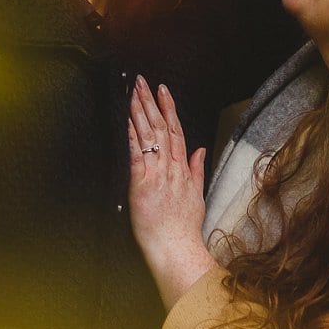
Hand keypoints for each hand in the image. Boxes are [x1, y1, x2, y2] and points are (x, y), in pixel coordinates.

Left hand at [127, 77, 215, 305]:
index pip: (176, 130)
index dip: (169, 108)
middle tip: (142, 81)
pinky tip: (127, 120)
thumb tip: (200, 150)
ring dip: (139, 111)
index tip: (162, 90)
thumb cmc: (183, 228)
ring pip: (149, 135)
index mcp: (183, 169)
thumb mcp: (196, 195)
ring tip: (133, 92)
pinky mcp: (141, 183)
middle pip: (161, 126)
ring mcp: (157, 174)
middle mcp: (171, 167)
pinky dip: (132, 135)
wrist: (176, 248)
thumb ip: (197, 169)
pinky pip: (136, 154)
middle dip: (151, 102)